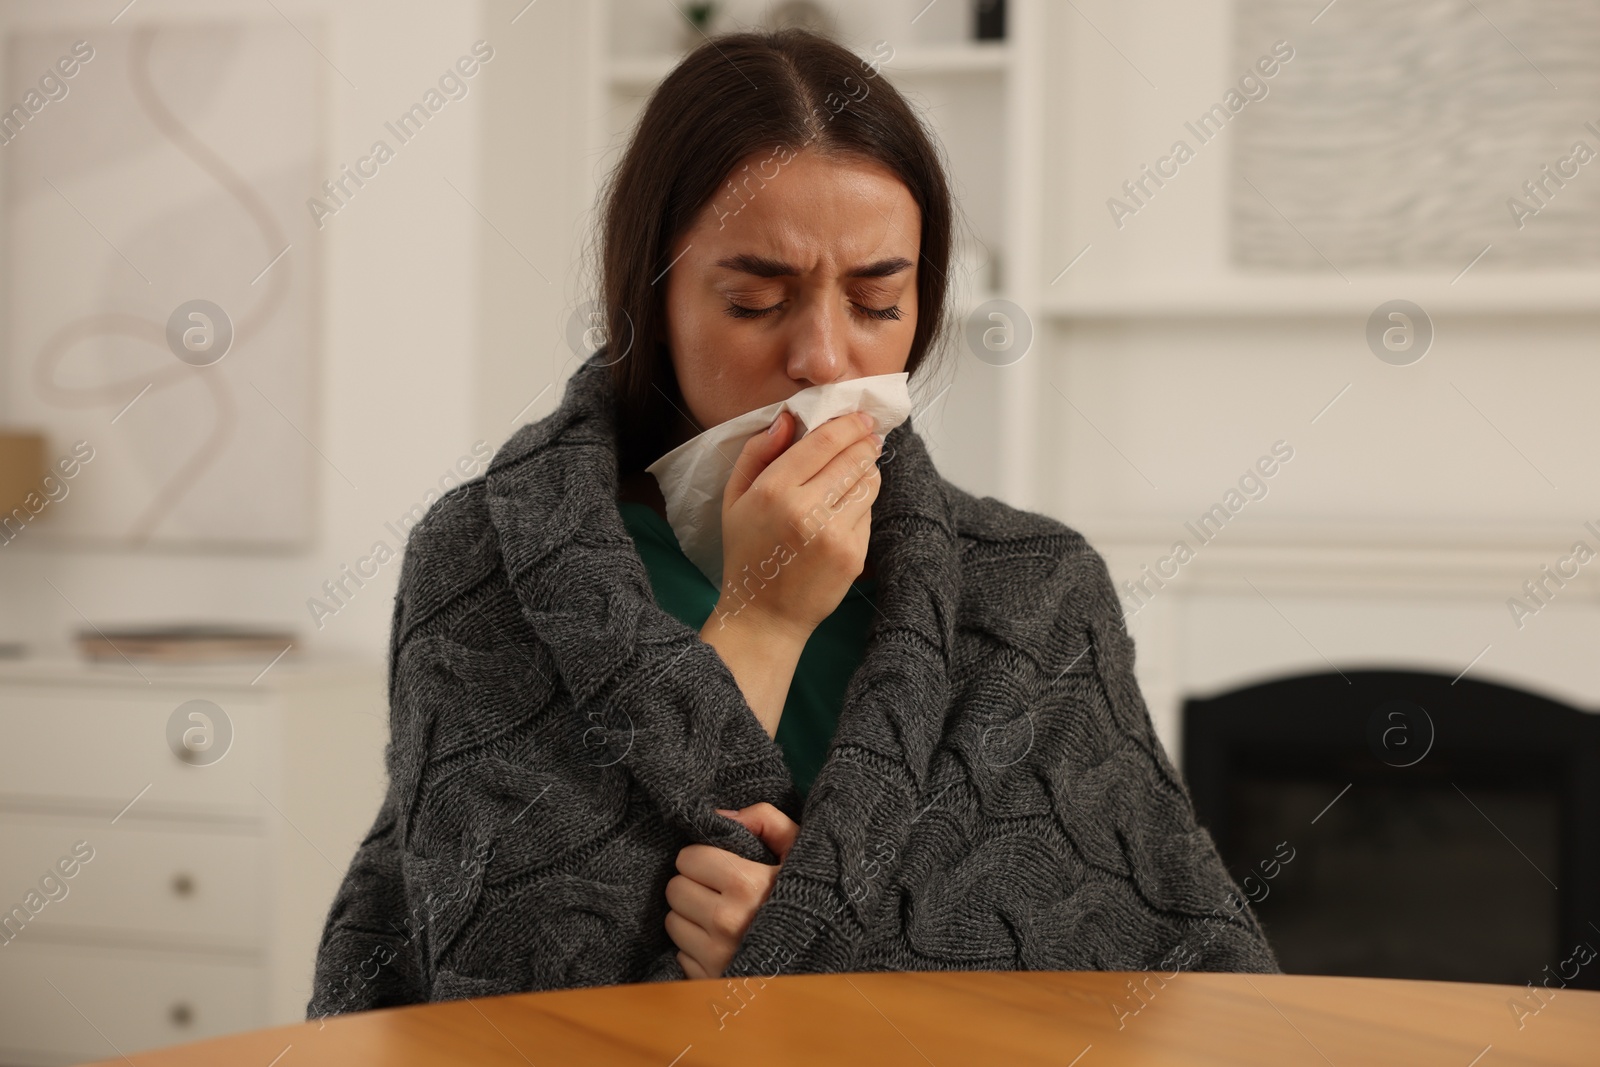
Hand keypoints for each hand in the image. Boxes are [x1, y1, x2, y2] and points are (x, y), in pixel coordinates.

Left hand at [665, 802, 800, 979]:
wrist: (830, 954)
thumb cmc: (813, 896)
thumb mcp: (800, 849)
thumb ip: (765, 819)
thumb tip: (720, 816)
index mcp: (746, 883)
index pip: (688, 858)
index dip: (703, 857)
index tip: (721, 864)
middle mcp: (727, 921)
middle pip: (675, 889)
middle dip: (693, 885)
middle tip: (719, 890)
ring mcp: (717, 955)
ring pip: (673, 921)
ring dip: (691, 916)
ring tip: (723, 916)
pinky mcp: (711, 980)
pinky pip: (682, 954)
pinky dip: (697, 947)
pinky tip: (724, 943)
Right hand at [712, 407, 881, 642]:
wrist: (765, 613)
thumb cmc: (748, 551)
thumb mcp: (735, 498)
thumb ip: (757, 452)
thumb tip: (788, 418)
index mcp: (773, 491)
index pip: (823, 442)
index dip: (848, 424)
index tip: (860, 417)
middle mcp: (805, 510)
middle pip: (853, 458)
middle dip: (865, 441)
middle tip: (869, 434)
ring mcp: (834, 534)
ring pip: (868, 483)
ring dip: (866, 470)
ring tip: (856, 470)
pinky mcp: (853, 554)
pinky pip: (867, 513)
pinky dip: (860, 505)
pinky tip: (842, 512)